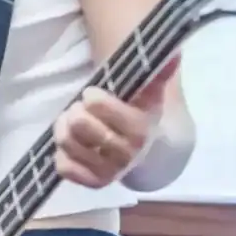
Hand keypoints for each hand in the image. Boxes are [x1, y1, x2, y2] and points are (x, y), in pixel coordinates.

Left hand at [53, 56, 177, 188]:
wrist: (146, 151)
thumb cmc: (138, 114)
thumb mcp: (148, 94)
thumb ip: (157, 74)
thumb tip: (173, 52)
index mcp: (140, 130)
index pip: (99, 106)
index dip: (91, 98)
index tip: (92, 94)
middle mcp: (127, 155)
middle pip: (78, 124)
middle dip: (75, 111)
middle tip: (80, 109)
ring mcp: (109, 172)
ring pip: (66, 142)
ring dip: (63, 128)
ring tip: (73, 122)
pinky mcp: (92, 183)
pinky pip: (63, 167)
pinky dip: (61, 153)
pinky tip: (74, 145)